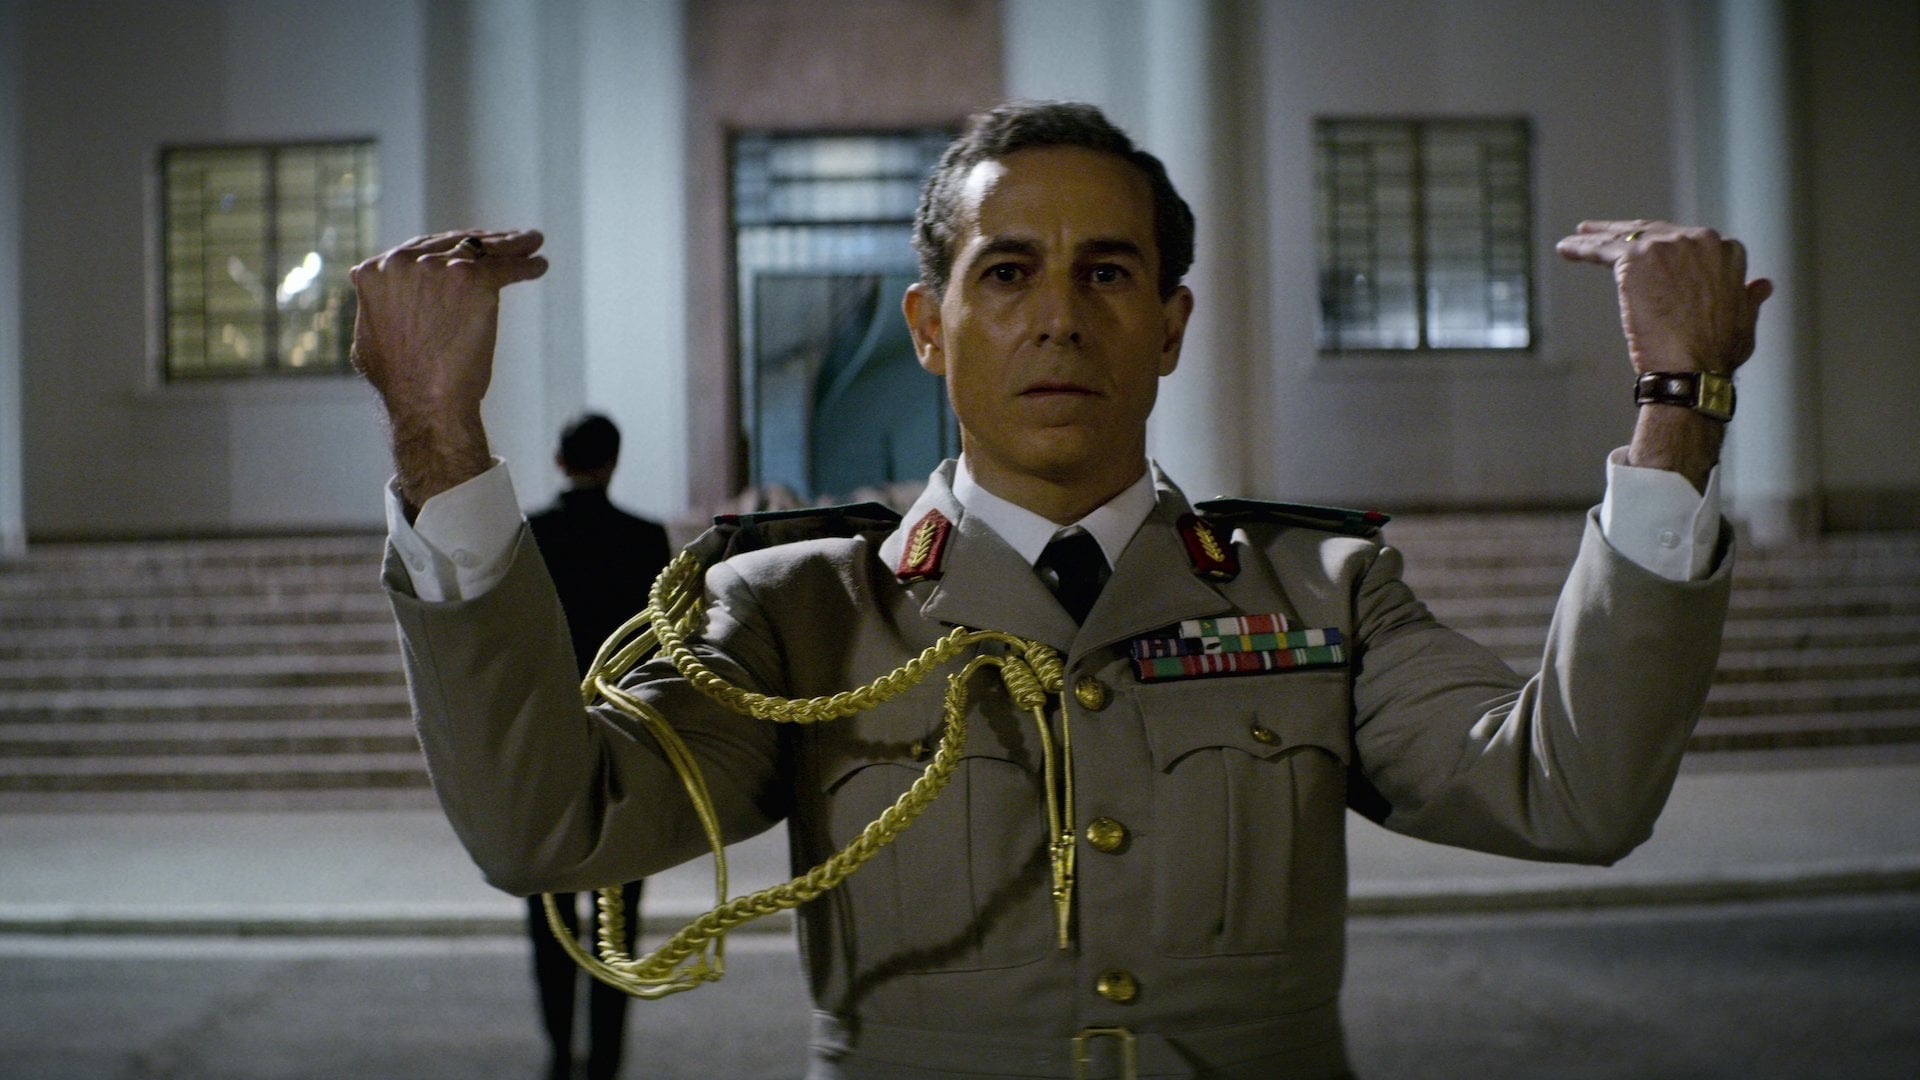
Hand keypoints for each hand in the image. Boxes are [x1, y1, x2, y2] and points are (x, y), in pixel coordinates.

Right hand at [349, 229, 547, 510]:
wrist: (425, 402)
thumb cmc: (400, 383)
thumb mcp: (368, 338)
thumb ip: (377, 309)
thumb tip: (379, 295)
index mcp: (375, 273)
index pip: (418, 251)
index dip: (445, 249)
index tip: (464, 251)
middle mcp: (403, 262)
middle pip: (452, 243)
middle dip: (481, 241)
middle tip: (505, 240)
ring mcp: (438, 268)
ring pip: (483, 249)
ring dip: (511, 245)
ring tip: (531, 242)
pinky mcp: (473, 280)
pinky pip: (507, 267)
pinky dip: (526, 265)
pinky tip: (539, 265)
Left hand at [1556, 220, 1772, 373]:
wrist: (1693, 368)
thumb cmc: (1718, 354)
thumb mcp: (1744, 320)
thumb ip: (1747, 297)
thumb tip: (1762, 285)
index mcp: (1725, 252)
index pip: (1686, 242)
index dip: (1665, 248)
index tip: (1650, 254)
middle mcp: (1699, 240)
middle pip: (1653, 231)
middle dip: (1627, 232)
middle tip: (1600, 231)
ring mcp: (1667, 246)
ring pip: (1625, 237)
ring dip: (1597, 236)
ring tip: (1577, 237)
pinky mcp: (1637, 258)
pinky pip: (1603, 249)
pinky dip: (1582, 247)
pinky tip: (1566, 249)